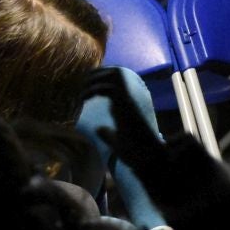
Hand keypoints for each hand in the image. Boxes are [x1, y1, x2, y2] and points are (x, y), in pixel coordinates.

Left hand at [82, 66, 168, 184]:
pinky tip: (84, 99)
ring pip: (114, 75)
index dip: (100, 78)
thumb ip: (107, 134)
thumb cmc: (134, 153)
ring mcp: (128, 101)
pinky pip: (109, 88)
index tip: (86, 86)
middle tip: (82, 84)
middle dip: (97, 73)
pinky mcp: (125, 106)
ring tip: (83, 91)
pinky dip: (94, 89)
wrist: (146, 158)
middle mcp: (128, 100)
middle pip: (115, 71)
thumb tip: (99, 130)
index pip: (116, 80)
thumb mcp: (116, 142)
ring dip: (96, 79)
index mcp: (126, 106)